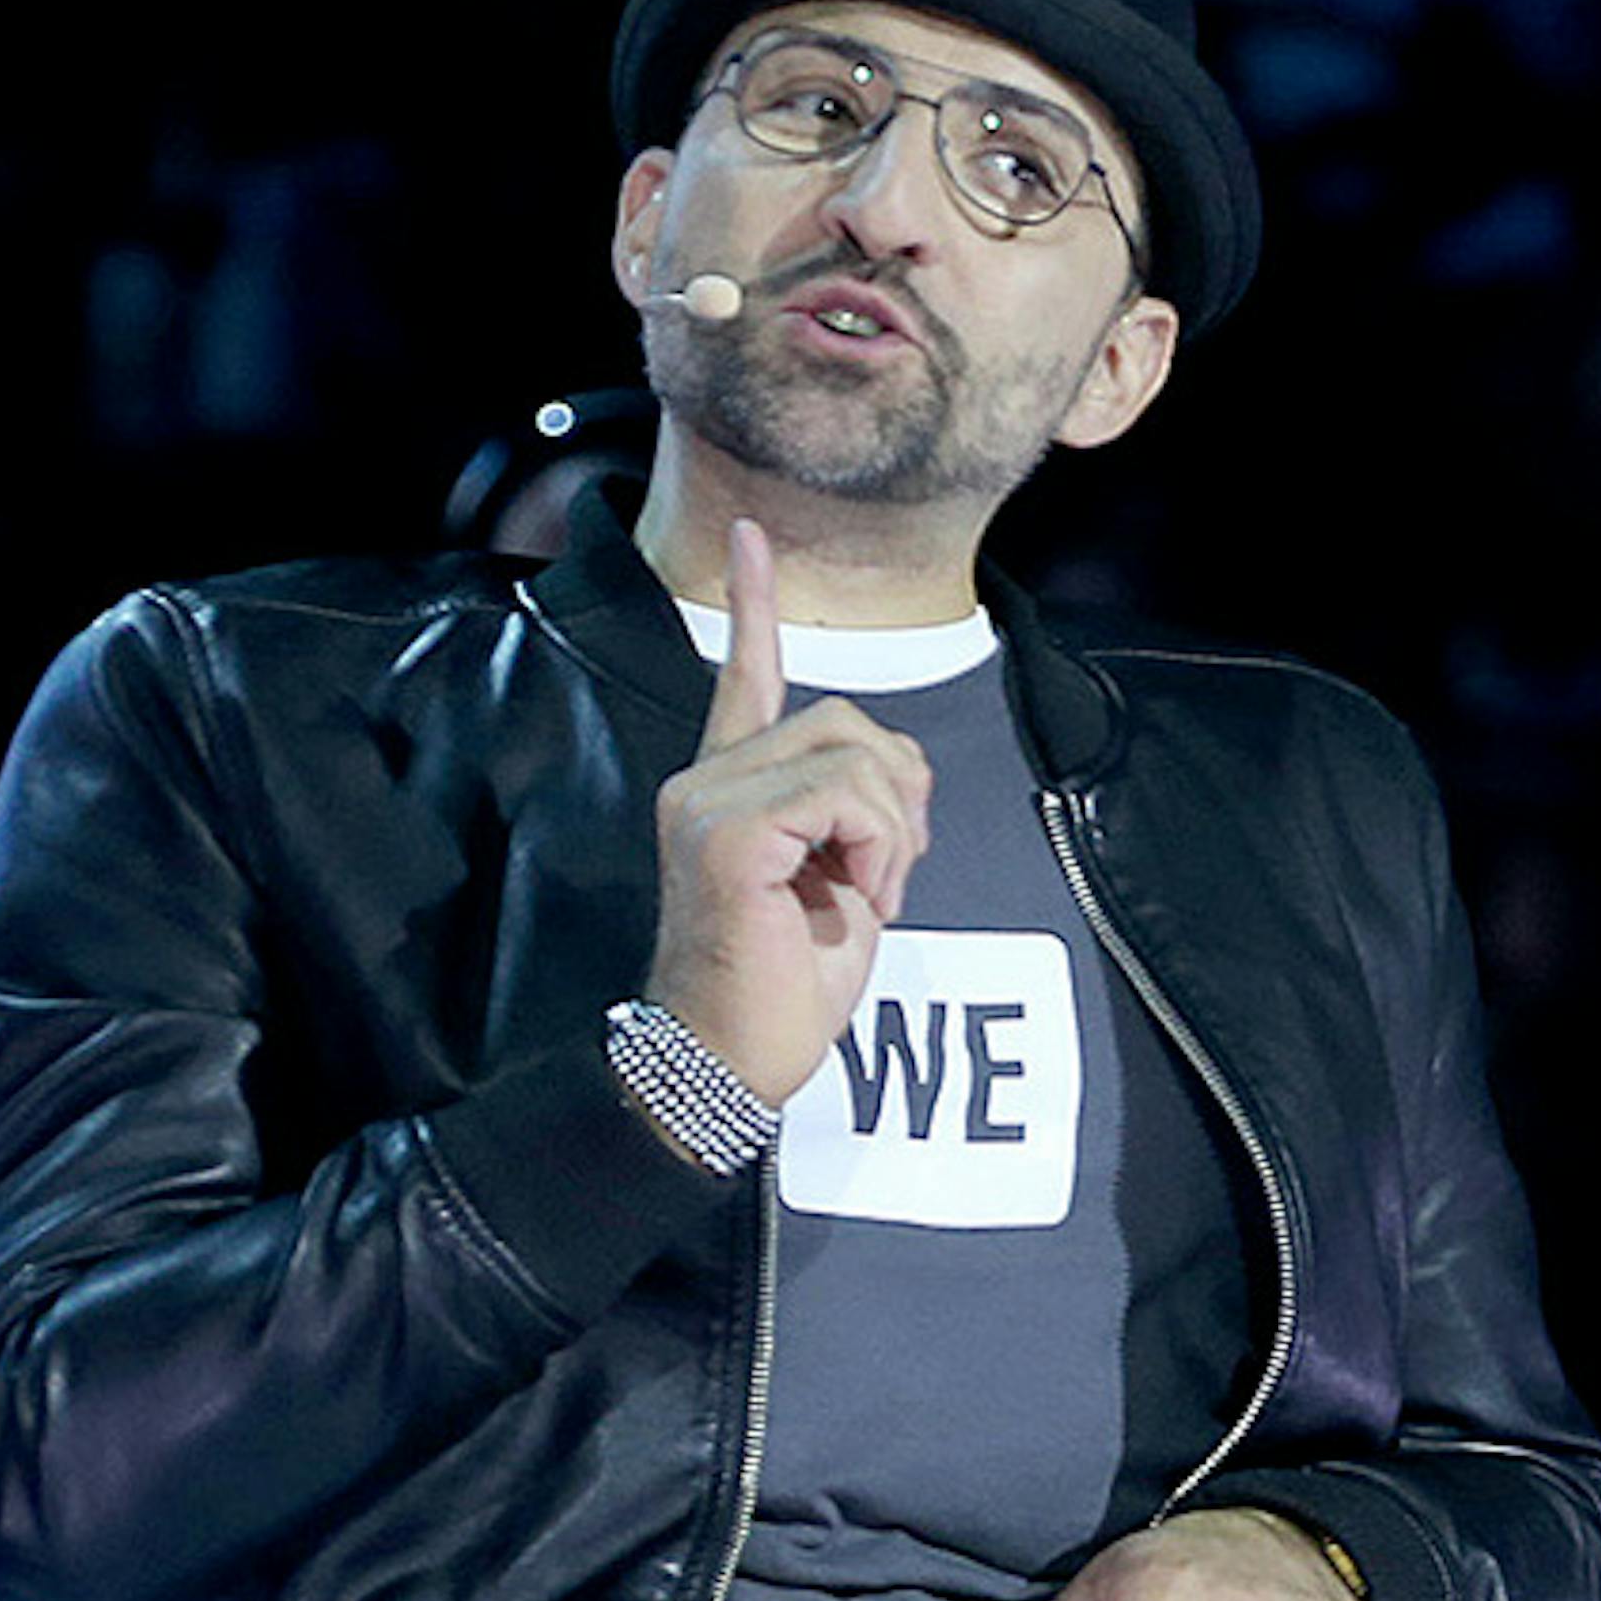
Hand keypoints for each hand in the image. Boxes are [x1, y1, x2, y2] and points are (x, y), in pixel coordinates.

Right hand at [645, 519, 932, 1105]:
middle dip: (896, 792)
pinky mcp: (727, 834)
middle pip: (842, 718)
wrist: (725, 1066)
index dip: (755, 603)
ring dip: (891, 826)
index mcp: (726, 790)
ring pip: (851, 750)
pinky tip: (858, 896)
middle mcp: (704, 782)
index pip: (744, 678)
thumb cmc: (780, 992)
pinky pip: (844, 792)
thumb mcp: (840, 884)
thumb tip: (894, 775)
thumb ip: (853, 811)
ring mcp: (707, 803)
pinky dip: (878, 845)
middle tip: (885, 874)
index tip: (750, 534)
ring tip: (867, 892)